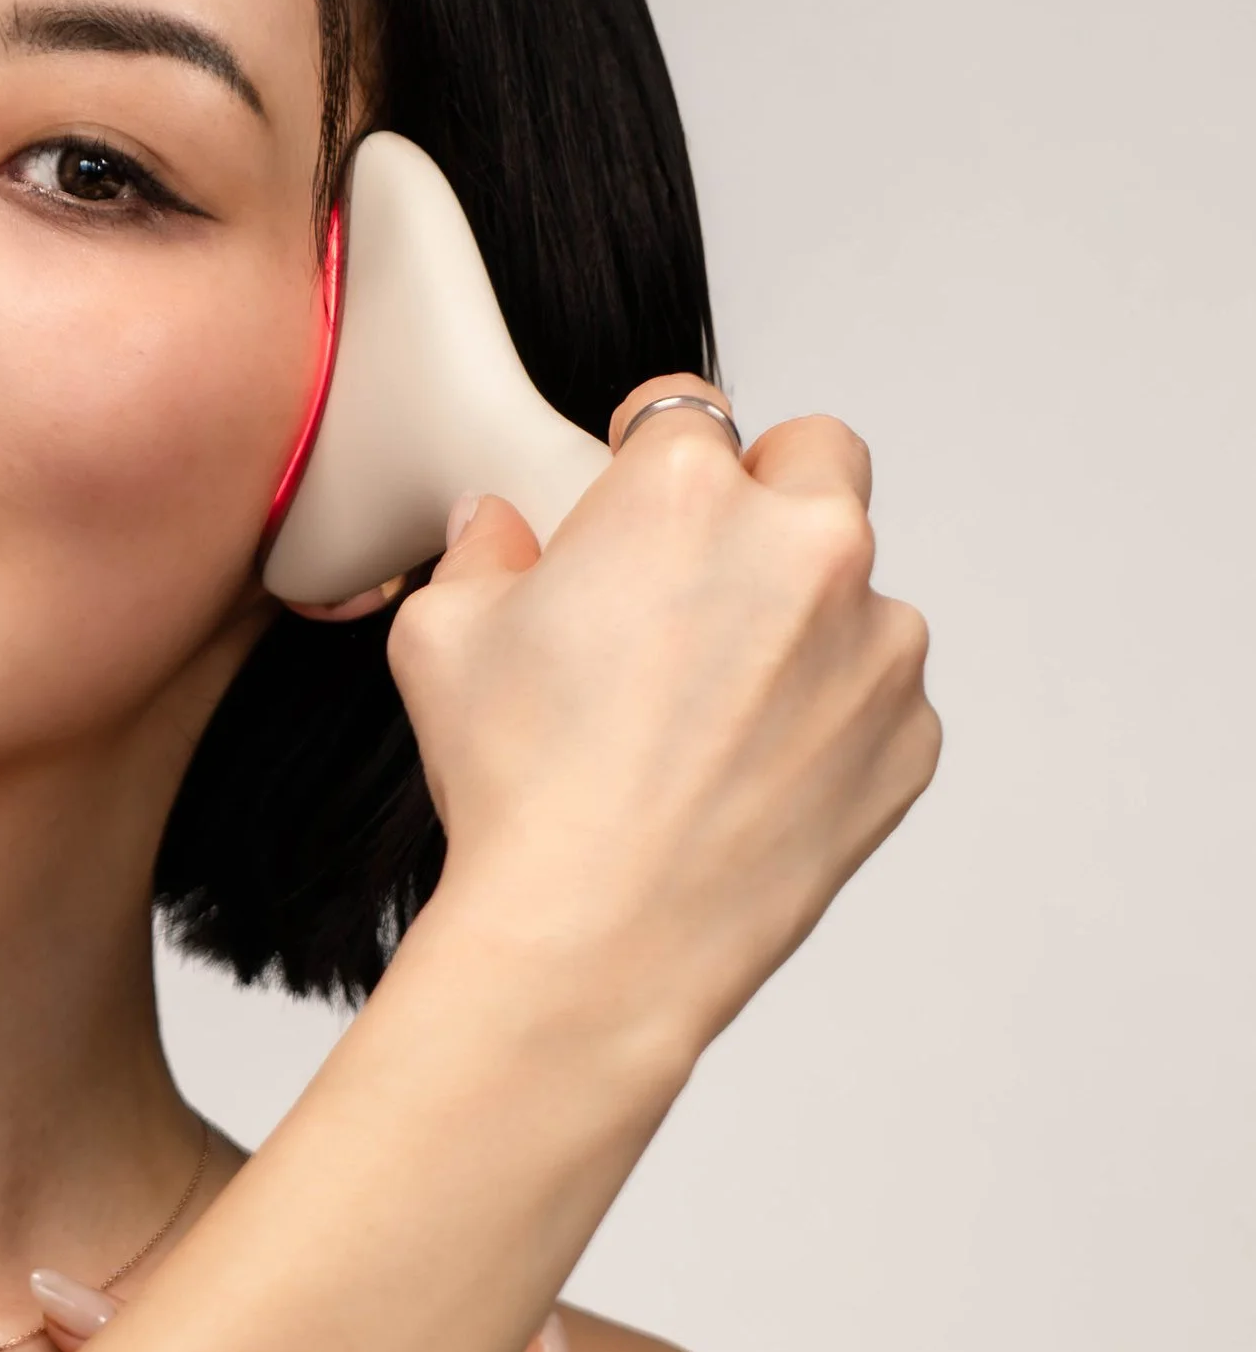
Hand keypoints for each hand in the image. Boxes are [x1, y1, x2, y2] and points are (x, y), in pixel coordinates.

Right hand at [390, 383, 940, 1057]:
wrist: (596, 939)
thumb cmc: (518, 787)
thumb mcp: (441, 637)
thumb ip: (479, 551)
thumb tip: (497, 530)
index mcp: (686, 492)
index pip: (687, 412)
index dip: (649, 454)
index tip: (637, 496)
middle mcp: (806, 544)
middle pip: (817, 456)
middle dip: (766, 494)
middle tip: (702, 576)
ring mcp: (876, 643)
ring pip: (855, 587)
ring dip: (801, 618)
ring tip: (712, 712)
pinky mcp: (910, 734)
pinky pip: (878, 693)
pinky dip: (828, 717)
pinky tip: (746, 775)